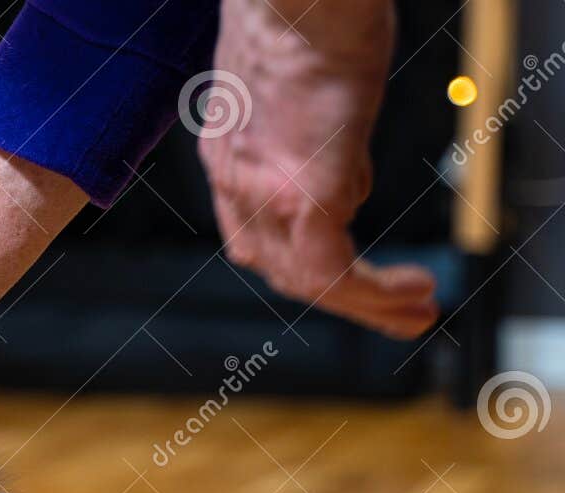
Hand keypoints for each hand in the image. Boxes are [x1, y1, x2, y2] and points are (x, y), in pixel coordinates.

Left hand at [201, 0, 436, 338]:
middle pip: (278, 267)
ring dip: (366, 306)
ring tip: (415, 311)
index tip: (347, 281)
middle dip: (338, 299)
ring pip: (308, 280)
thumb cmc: (311, 18)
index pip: (256, 235)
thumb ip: (319, 147)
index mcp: (227, 158)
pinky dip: (372, 294)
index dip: (300, 266)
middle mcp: (234, 183)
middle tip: (393, 312)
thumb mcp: (307, 94)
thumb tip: (348, 191)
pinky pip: (332, 271)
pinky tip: (411, 294)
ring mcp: (264, 192)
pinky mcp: (304, 191)